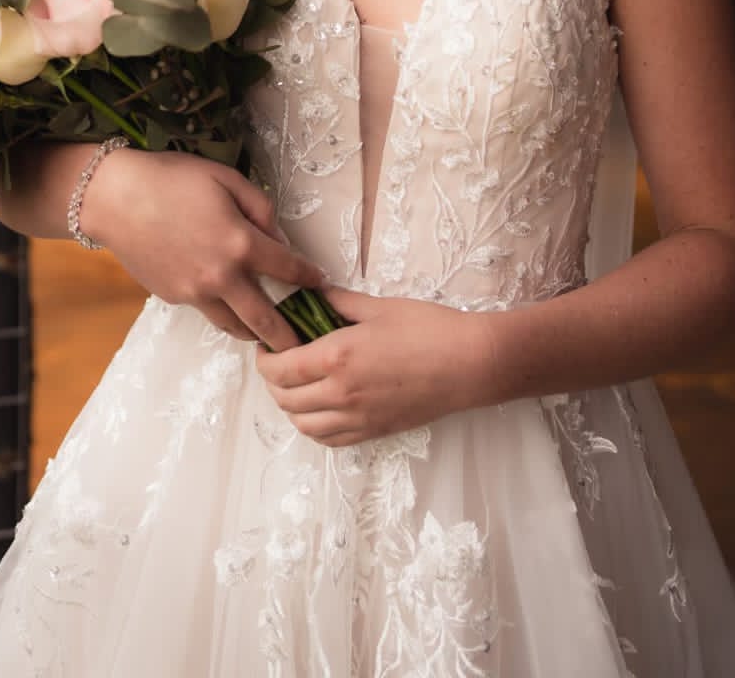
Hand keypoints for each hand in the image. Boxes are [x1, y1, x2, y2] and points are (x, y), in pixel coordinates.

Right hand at [87, 147, 326, 352]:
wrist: (115, 198)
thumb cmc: (172, 179)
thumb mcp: (226, 178)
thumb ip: (260, 208)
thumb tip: (279, 237)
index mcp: (240, 244)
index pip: (288, 270)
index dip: (309, 278)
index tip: (320, 284)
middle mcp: (221, 277)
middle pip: (265, 320)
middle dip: (289, 336)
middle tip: (304, 346)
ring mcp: (195, 292)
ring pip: (233, 326)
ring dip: (254, 332)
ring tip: (267, 335)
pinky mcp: (173, 297)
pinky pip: (205, 310)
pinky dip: (220, 310)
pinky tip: (225, 301)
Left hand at [253, 284, 496, 445]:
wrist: (470, 364)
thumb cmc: (428, 329)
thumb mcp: (378, 307)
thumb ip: (338, 302)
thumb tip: (312, 295)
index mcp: (337, 357)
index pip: (279, 368)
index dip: (265, 358)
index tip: (268, 344)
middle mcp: (341, 393)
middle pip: (284, 399)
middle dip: (273, 380)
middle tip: (279, 360)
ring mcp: (358, 418)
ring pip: (303, 424)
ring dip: (291, 406)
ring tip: (297, 384)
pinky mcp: (374, 432)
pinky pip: (329, 439)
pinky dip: (314, 426)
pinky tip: (320, 407)